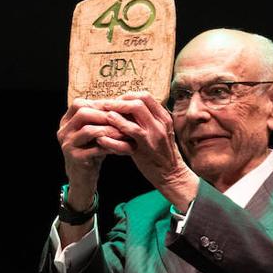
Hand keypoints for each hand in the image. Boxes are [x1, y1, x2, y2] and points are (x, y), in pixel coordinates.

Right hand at [57, 99, 125, 204]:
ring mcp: (67, 145)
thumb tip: (122, 101)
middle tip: (123, 118)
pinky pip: (95, 148)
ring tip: (125, 132)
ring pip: (89, 130)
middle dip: (105, 114)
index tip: (118, 107)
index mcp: (66, 121)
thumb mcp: (94, 132)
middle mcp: (63, 131)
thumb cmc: (92, 152)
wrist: (83, 177)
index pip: (80, 104)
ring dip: (110, 130)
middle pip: (82, 112)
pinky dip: (111, 145)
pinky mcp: (74, 158)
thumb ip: (100, 118)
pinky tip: (122, 146)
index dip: (99, 103)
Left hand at [96, 92, 199, 210]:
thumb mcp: (156, 134)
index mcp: (163, 118)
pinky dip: (114, 129)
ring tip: (103, 115)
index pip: (145, 96)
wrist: (170, 175)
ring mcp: (153, 134)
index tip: (116, 103)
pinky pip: (129, 132)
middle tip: (105, 106)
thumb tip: (125, 110)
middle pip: (139, 101)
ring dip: (116, 111)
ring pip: (135, 112)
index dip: (128, 97)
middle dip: (119, 102)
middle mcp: (160, 123)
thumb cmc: (159, 155)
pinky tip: (102, 135)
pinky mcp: (145, 147)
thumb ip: (145, 122)